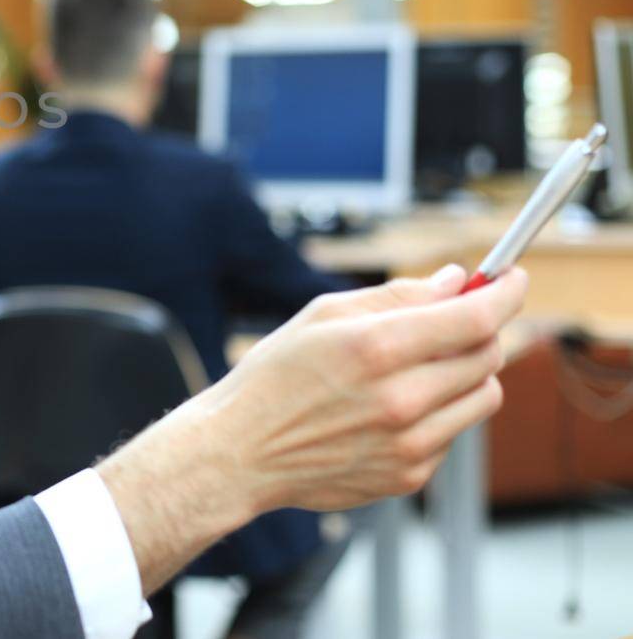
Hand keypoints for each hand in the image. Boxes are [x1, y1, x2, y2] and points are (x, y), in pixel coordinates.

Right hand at [97, 264, 526, 591]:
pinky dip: (439, 412)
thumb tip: (454, 281)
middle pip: (487, 355)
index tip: (513, 279)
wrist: (241, 452)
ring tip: (418, 368)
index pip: (474, 317)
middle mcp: (400, 399)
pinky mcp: (410, 475)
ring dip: (466, 373)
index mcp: (376, 348)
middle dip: (479, 331)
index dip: (505, 293)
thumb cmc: (273, 378)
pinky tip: (391, 408)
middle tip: (452, 323)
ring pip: (483, 397)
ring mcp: (409, 443)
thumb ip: (396, 296)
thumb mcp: (322, 316)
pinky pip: (454, 432)